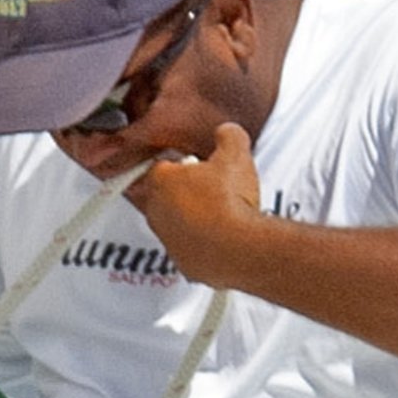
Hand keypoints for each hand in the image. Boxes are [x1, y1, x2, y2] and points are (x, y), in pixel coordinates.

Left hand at [127, 122, 262, 287]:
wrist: (240, 248)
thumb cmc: (231, 202)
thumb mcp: (236, 153)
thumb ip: (228, 136)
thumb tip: (227, 133)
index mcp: (161, 181)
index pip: (162, 166)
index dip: (183, 164)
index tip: (198, 165)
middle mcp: (157, 213)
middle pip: (167, 196)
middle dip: (186, 192)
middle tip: (212, 188)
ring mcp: (168, 241)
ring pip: (177, 225)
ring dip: (194, 219)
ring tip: (222, 214)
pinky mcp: (183, 264)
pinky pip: (191, 249)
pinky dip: (204, 244)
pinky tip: (224, 238)